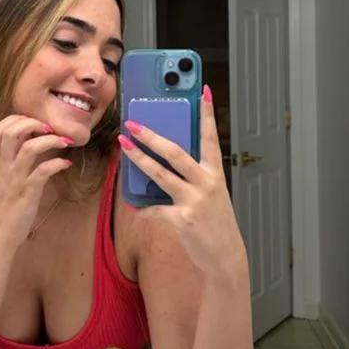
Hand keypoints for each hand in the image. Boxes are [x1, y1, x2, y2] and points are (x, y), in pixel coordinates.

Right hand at [0, 113, 74, 248]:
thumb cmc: (5, 207)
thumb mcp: (6, 179)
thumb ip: (14, 161)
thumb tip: (31, 144)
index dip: (17, 119)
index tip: (35, 122)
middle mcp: (5, 167)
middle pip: (11, 132)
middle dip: (32, 123)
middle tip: (50, 128)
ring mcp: (15, 180)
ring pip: (28, 149)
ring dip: (49, 140)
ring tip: (64, 141)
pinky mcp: (27, 194)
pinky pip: (42, 172)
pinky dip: (57, 164)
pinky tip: (66, 163)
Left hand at [118, 89, 247, 277]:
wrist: (224, 257)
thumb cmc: (215, 224)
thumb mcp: (211, 195)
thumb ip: (193, 177)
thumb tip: (166, 161)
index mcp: (215, 174)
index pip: (211, 137)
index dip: (207, 114)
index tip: (204, 91)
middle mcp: (206, 184)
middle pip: (175, 152)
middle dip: (152, 135)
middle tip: (134, 123)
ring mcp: (193, 201)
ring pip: (160, 174)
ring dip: (139, 159)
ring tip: (123, 146)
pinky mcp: (181, 219)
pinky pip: (154, 209)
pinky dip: (144, 209)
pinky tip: (138, 208)